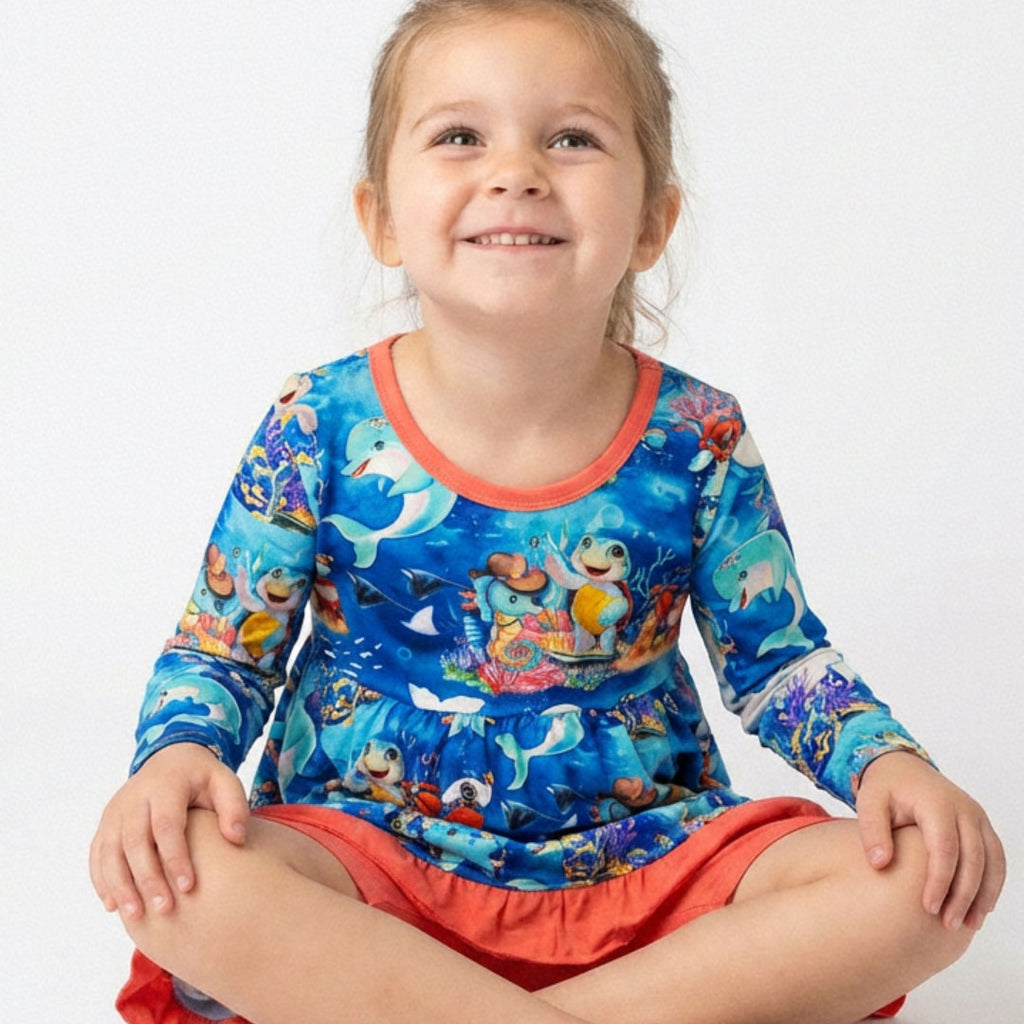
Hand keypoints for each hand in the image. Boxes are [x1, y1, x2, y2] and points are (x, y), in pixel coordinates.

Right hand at [89, 743, 249, 920]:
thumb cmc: (201, 778)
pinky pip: (97, 855)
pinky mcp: (105, 824)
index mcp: (165, 785)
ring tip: (136, 916)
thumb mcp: (224, 781)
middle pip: (135, 842)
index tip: (188, 886)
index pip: (166, 825)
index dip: (175, 857)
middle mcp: (134, 798)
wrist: (169, 759)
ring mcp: (115, 811)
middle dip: (148, 878)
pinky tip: (114, 906)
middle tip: (165, 909)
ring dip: (120, 885)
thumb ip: (234, 806)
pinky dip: (102, 881)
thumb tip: (237, 838)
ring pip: (110, 852)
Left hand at [856, 751, 1004, 930]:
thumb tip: (880, 864)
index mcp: (936, 802)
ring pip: (992, 861)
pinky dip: (993, 884)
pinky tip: (980, 908)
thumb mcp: (869, 802)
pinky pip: (996, 858)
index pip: (945, 847)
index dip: (940, 880)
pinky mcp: (982, 826)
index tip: (928, 907)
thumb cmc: (884, 788)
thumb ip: (872, 831)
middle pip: (973, 858)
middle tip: (948, 924)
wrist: (903, 768)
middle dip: (963, 895)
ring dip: (983, 895)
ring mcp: (977, 816)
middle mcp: (964, 808)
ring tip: (968, 924)